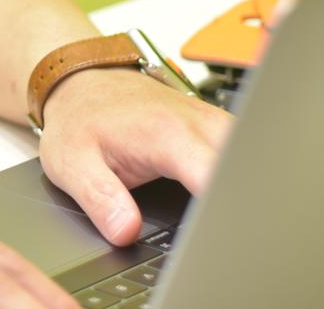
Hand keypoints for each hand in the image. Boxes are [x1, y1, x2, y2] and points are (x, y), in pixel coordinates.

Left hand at [34, 66, 232, 244]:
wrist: (80, 82)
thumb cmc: (79, 118)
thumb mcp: (73, 164)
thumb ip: (101, 200)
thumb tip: (126, 233)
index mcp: (168, 134)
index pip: (216, 179)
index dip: (224, 215)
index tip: (221, 241)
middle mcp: (198, 123)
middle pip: (246, 169)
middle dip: (246, 205)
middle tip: (233, 241)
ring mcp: (210, 121)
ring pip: (251, 159)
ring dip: (248, 188)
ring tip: (234, 222)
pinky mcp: (214, 125)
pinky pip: (243, 151)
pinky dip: (243, 175)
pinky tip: (232, 199)